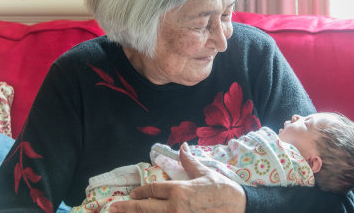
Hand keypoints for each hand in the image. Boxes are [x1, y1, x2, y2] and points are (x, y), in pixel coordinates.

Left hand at [109, 142, 245, 212]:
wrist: (240, 208)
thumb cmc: (223, 190)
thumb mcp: (205, 173)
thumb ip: (189, 161)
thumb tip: (183, 147)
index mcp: (178, 190)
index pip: (152, 190)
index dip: (139, 192)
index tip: (133, 194)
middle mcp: (174, 207)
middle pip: (144, 208)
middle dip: (127, 207)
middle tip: (113, 208)